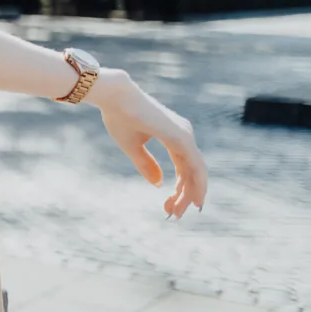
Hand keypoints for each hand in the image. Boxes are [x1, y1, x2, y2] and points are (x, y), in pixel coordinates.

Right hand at [87, 69, 208, 218]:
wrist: (114, 96)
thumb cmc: (119, 117)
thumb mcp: (132, 146)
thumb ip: (146, 164)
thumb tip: (158, 184)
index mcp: (173, 136)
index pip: (183, 168)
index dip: (179, 188)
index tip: (169, 207)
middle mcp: (184, 136)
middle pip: (192, 173)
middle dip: (184, 196)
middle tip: (173, 215)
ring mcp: (185, 136)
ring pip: (196, 173)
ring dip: (188, 195)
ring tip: (177, 213)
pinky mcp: (181, 138)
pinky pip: (195, 168)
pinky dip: (195, 186)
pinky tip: (192, 201)